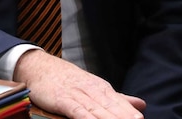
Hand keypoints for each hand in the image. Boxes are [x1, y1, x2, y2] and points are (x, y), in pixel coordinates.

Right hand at [13, 50, 145, 118]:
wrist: (40, 67)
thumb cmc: (68, 80)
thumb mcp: (94, 87)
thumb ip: (118, 98)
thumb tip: (141, 105)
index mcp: (101, 88)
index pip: (119, 102)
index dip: (130, 112)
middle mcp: (91, 90)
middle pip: (111, 107)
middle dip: (123, 116)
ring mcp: (77, 94)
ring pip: (96, 109)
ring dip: (109, 118)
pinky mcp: (62, 100)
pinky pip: (76, 110)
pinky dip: (85, 117)